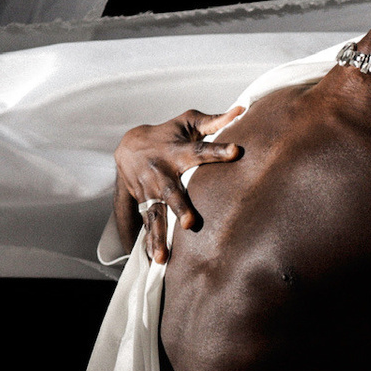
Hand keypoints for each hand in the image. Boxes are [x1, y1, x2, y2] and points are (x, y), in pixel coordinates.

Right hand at [112, 106, 242, 262]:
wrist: (128, 147)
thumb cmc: (168, 134)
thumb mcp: (188, 122)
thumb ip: (215, 120)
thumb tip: (243, 109)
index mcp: (177, 152)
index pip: (201, 150)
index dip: (218, 150)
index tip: (236, 150)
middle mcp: (162, 173)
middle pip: (171, 192)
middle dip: (179, 207)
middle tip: (189, 223)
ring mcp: (150, 192)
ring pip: (154, 215)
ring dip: (158, 236)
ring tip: (162, 257)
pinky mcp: (143, 204)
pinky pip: (146, 225)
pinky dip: (149, 243)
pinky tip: (154, 260)